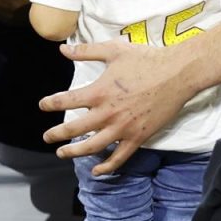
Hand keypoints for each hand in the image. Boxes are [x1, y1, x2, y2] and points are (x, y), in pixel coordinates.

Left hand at [40, 37, 191, 172]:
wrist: (177, 73)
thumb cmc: (146, 59)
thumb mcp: (114, 50)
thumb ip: (86, 51)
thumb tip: (63, 50)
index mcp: (99, 92)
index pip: (65, 101)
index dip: (50, 103)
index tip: (43, 105)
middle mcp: (107, 114)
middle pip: (73, 130)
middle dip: (55, 135)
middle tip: (47, 137)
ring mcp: (122, 128)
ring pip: (91, 148)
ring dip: (73, 153)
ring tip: (62, 153)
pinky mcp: (137, 137)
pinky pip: (118, 158)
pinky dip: (106, 167)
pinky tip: (97, 170)